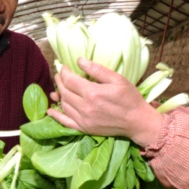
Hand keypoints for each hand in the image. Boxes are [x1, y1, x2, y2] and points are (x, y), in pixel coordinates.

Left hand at [48, 58, 162, 146]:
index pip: (70, 80)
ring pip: (64, 105)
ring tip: (59, 87)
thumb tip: (79, 60)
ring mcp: (83, 119)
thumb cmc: (130, 98)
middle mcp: (85, 107)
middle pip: (65, 91)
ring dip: (59, 94)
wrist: (137, 122)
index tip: (64, 66)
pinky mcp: (84, 128)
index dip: (64, 72)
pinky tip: (50, 110)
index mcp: (92, 92)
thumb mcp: (117, 79)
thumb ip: (97, 69)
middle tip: (60, 75)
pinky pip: (65, 122)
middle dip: (60, 81)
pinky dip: (56, 116)